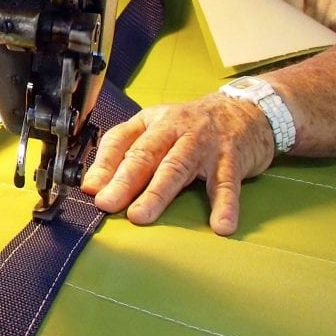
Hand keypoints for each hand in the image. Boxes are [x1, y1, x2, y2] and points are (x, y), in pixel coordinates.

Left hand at [80, 93, 275, 234]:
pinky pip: (227, 183)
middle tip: (107, 204)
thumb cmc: (192, 127)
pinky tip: (220, 224)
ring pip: (177, 167)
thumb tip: (96, 185)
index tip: (90, 188)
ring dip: (158, 193)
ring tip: (140, 216)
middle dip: (123, 181)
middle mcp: (174, 129)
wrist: (245, 110)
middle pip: (145, 155)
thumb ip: (128, 153)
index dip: (103, 164)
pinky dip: (224, 205)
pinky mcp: (231, 158)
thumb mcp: (157, 130)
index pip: (121, 140)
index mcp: (151, 122)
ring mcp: (203, 143)